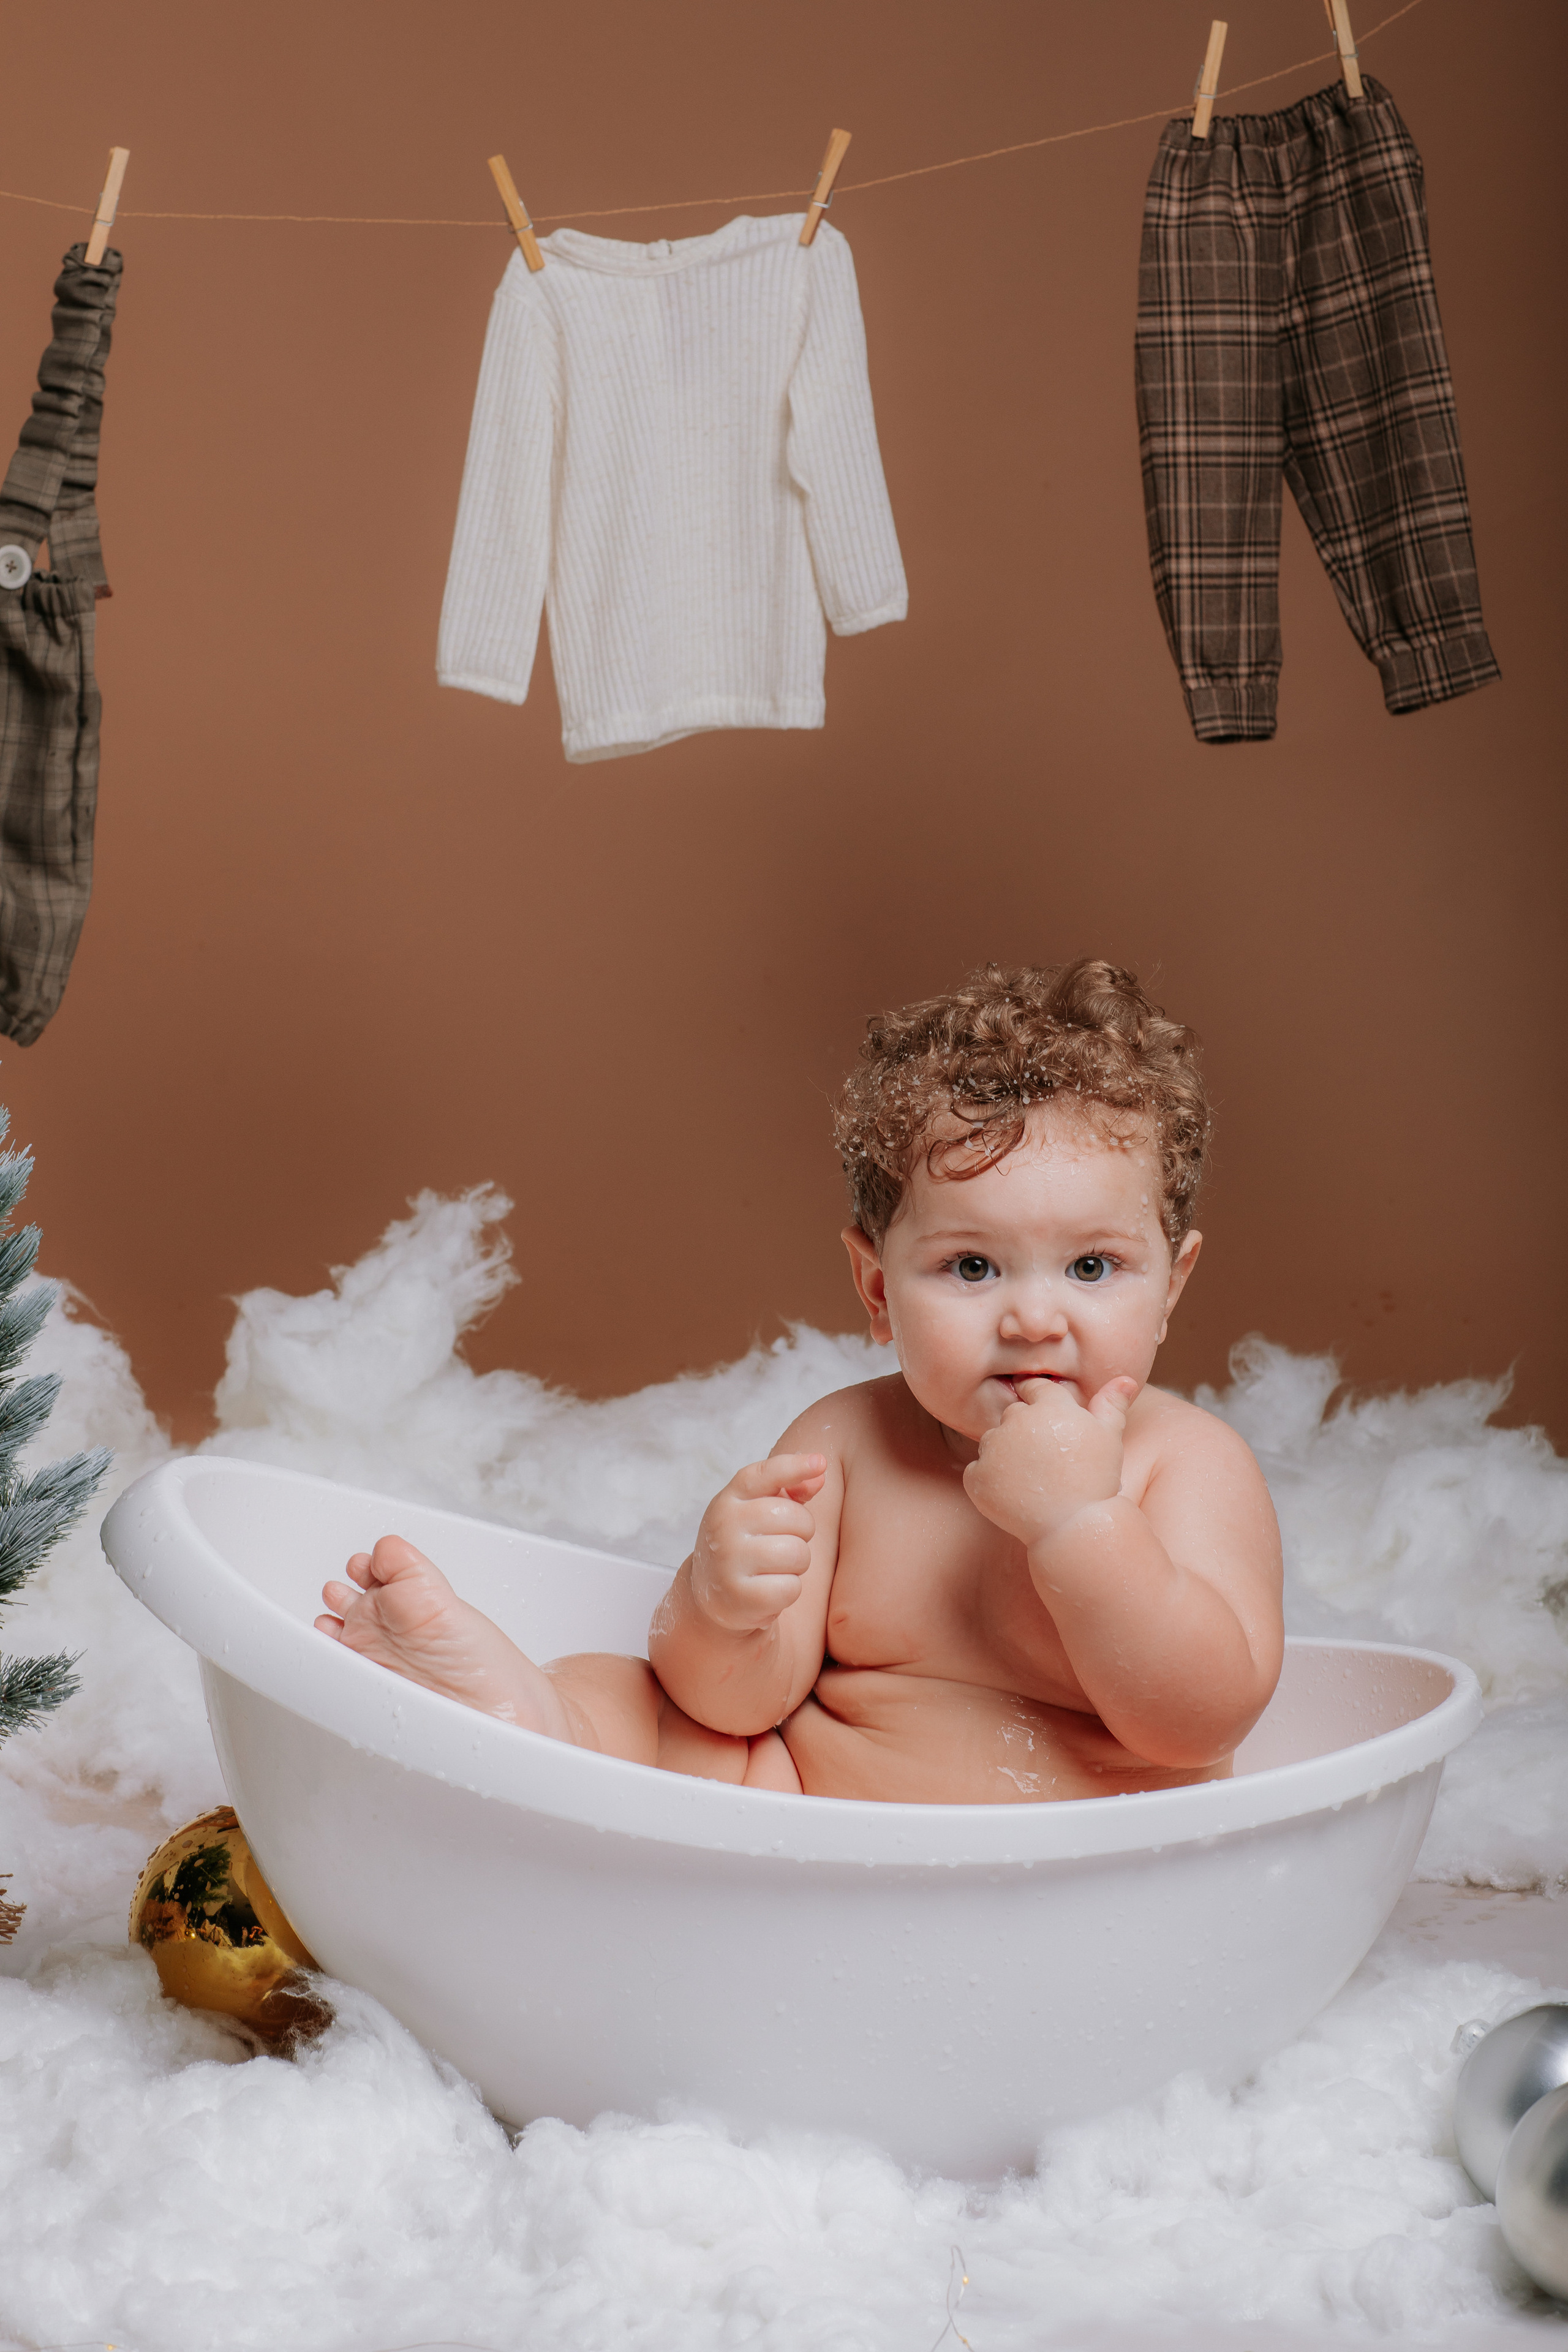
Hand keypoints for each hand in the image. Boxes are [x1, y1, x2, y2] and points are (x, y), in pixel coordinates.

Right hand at [687, 1451, 826, 1633]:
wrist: (712, 1594)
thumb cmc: (746, 1544)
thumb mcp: (759, 1511)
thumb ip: (790, 1491)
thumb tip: (819, 1474)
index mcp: (730, 1499)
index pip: (764, 1475)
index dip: (794, 1467)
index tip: (820, 1462)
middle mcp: (725, 1526)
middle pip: (796, 1518)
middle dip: (802, 1533)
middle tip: (782, 1543)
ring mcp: (729, 1561)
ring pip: (798, 1554)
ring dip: (797, 1564)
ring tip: (775, 1567)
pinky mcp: (740, 1596)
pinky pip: (791, 1588)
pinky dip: (788, 1591)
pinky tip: (768, 1590)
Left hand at [962, 1376, 1137, 1549]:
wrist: (1074, 1527)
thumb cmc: (1096, 1480)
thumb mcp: (1109, 1438)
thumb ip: (1111, 1405)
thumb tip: (1125, 1379)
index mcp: (1048, 1407)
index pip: (1034, 1388)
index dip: (1040, 1403)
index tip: (1047, 1422)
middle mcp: (1017, 1421)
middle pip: (1013, 1415)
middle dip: (1025, 1431)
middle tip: (1046, 1460)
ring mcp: (994, 1449)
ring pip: (993, 1442)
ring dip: (1006, 1454)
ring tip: (1032, 1479)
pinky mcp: (978, 1476)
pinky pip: (978, 1471)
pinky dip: (990, 1481)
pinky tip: (1015, 1494)